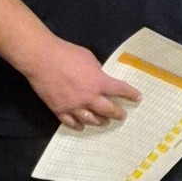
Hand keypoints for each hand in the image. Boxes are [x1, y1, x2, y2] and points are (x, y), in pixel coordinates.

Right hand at [24, 36, 141, 129]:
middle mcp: (89, 97)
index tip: (138, 98)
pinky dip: (78, 125)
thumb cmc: (68, 54)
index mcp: (99, 82)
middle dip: (117, 113)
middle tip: (122, 116)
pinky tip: (82, 126)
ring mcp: (73, 106)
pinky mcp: (59, 110)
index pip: (120, 90)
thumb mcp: (90, 58)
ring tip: (104, 122)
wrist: (43, 60)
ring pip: (90, 119)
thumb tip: (98, 76)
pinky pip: (71, 122)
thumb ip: (96, 70)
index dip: (131, 94)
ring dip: (100, 121)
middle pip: (107, 110)